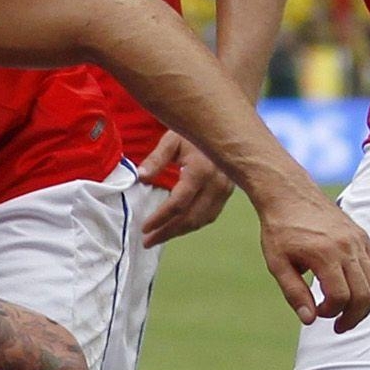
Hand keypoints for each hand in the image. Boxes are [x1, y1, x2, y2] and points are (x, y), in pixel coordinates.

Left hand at [134, 133, 235, 247]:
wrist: (225, 127)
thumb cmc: (194, 132)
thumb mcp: (172, 139)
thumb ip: (156, 159)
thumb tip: (141, 177)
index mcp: (201, 170)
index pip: (179, 203)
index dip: (160, 218)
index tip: (145, 227)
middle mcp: (217, 183)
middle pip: (191, 217)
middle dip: (168, 232)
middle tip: (148, 241)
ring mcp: (225, 189)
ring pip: (202, 219)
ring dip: (179, 231)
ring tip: (159, 237)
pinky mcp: (228, 192)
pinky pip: (210, 215)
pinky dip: (193, 224)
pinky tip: (177, 227)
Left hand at [252, 185, 369, 331]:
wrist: (289, 194)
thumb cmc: (280, 229)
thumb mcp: (277, 263)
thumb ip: (294, 293)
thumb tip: (310, 320)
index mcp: (325, 253)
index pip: (340, 296)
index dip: (331, 313)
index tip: (317, 314)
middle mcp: (347, 246)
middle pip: (364, 293)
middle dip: (353, 317)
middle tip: (339, 328)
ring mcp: (359, 240)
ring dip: (365, 304)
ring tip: (348, 315)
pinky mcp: (363, 237)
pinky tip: (357, 295)